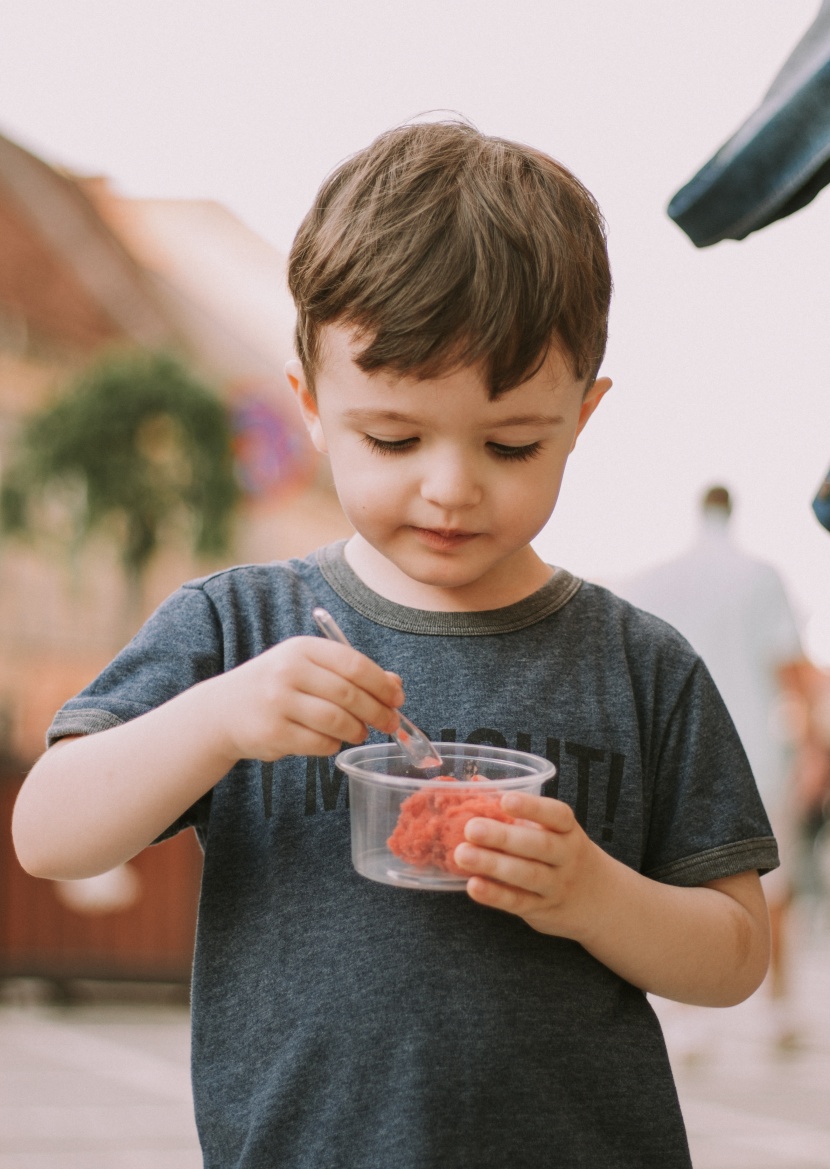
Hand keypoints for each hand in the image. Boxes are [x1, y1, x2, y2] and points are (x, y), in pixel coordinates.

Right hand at [210, 636, 404, 763]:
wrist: (223, 710)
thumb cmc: (276, 687)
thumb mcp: (309, 668)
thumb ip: (350, 673)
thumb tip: (395, 686)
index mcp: (302, 649)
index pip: (354, 664)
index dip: (382, 684)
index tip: (397, 698)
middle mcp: (288, 671)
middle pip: (349, 693)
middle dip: (377, 711)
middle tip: (390, 722)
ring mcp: (278, 702)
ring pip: (337, 720)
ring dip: (356, 730)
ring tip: (359, 732)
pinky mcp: (273, 733)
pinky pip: (319, 743)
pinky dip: (334, 745)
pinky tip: (332, 740)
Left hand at [453, 792, 610, 939]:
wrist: (601, 900)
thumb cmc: (563, 852)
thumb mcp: (552, 830)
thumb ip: (517, 808)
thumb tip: (476, 783)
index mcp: (568, 830)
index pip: (557, 816)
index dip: (532, 807)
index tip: (506, 800)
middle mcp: (567, 857)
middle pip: (539, 845)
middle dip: (503, 837)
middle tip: (471, 829)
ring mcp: (556, 885)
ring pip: (527, 875)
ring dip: (493, 864)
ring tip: (462, 854)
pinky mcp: (542, 909)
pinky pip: (519, 902)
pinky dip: (495, 895)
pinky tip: (473, 885)